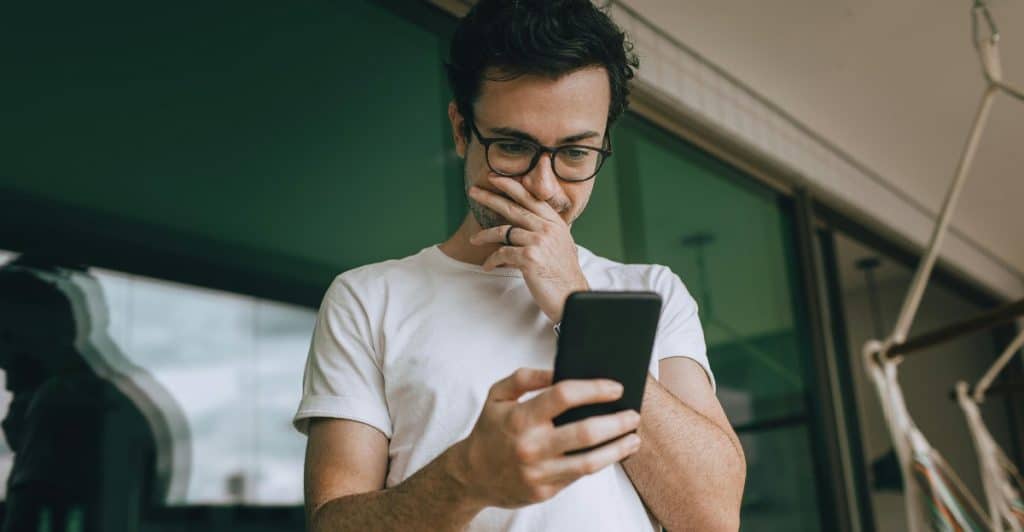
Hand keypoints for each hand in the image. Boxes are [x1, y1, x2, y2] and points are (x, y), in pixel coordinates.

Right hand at [450, 368, 641, 508]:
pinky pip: (579, 475)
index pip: (564, 396)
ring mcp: (539, 471)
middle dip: (616, 422)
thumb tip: (558, 370)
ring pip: (589, 462)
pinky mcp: (545, 490)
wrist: (472, 475)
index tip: (615, 387)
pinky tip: (614, 452)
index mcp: (520, 417)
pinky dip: (601, 463)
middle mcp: (531, 445)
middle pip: (585, 432)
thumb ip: (525, 378)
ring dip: (618, 448)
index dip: (594, 389)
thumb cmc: (490, 429)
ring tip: (634, 438)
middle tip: (634, 414)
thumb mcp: (497, 395)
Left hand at [467, 176, 587, 322]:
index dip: (511, 186)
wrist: (571, 295)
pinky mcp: (529, 257)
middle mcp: (548, 228)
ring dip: (485, 236)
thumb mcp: (560, 245)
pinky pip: (502, 253)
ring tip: (474, 240)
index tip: (495, 179)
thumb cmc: (563, 274)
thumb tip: (523, 225)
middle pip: (513, 208)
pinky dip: (492, 260)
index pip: (530, 198)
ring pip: (503, 231)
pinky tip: (487, 265)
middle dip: (491, 198)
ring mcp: (539, 241)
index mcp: (555, 223)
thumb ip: (544, 231)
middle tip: (474, 191)